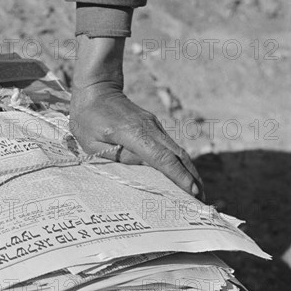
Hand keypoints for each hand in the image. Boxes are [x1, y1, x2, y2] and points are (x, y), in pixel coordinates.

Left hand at [70, 35, 203, 198]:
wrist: (96, 89)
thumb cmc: (88, 118)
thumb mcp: (92, 143)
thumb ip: (117, 157)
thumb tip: (142, 166)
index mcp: (133, 134)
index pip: (161, 158)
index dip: (178, 176)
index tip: (192, 191)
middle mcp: (149, 128)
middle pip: (177, 155)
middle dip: (192, 178)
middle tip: (202, 201)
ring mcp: (154, 126)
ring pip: (177, 151)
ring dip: (189, 171)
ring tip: (197, 193)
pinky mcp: (153, 127)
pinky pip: (170, 147)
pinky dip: (180, 163)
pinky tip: (183, 176)